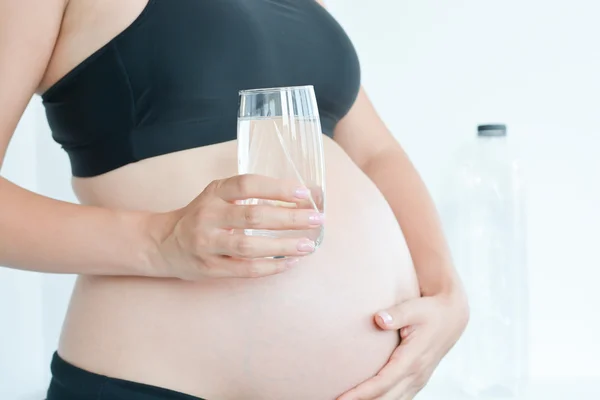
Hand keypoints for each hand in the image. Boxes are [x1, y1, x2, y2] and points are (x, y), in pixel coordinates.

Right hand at [150, 174, 323, 279]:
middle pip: (253, 216)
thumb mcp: (218, 197)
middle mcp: (208, 216)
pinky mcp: (209, 268)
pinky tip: (290, 263)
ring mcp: (207, 244)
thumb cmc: (201, 216)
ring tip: (308, 245)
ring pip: (249, 246)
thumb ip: (251, 196)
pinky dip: (270, 267)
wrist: (162, 243)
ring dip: (283, 246)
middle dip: (289, 219)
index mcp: (214, 193)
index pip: (247, 184)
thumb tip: (301, 196)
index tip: (304, 193)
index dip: (277, 188)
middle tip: (316, 219)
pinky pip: (244, 269)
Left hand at [337, 287, 468, 399]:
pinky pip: (400, 398)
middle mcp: (416, 374)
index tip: (341, 398)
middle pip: (386, 398)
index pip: (382, 383)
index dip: (361, 393)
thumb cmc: (430, 311)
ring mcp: (418, 379)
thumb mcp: (414, 308)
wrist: (452, 316)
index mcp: (412, 359)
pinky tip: (369, 399)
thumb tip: (378, 319)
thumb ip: (396, 314)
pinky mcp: (418, 380)